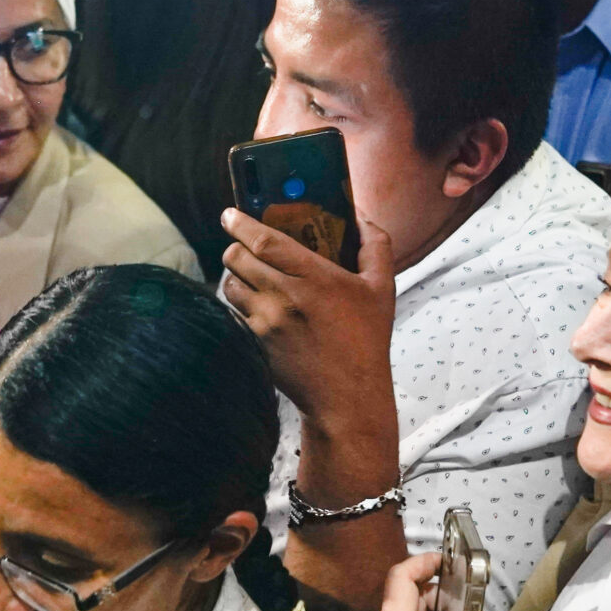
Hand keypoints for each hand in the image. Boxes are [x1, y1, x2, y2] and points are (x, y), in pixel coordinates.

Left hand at [219, 207, 395, 422]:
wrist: (347, 396)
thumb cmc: (366, 340)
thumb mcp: (381, 289)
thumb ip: (375, 246)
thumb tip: (361, 217)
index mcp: (316, 277)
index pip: (263, 240)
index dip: (240, 223)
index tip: (230, 214)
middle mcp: (286, 297)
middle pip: (237, 258)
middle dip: (235, 247)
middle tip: (241, 245)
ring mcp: (266, 323)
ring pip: (229, 285)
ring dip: (235, 276)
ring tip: (250, 278)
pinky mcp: (254, 344)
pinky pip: (232, 313)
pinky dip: (238, 305)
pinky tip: (254, 306)